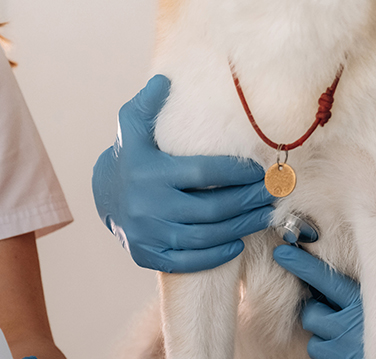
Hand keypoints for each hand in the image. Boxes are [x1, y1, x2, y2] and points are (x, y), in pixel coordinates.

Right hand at [93, 74, 274, 272]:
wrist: (104, 196)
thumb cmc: (130, 156)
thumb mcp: (133, 127)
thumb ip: (149, 104)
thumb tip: (165, 81)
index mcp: (149, 171)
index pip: (203, 173)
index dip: (236, 172)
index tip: (259, 170)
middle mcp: (148, 205)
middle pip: (210, 208)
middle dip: (247, 201)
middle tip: (271, 194)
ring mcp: (148, 233)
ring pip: (205, 236)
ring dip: (241, 227)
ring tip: (263, 215)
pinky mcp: (148, 255)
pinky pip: (189, 261)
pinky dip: (216, 255)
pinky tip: (237, 242)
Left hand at [272, 244, 375, 358]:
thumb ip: (373, 296)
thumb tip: (344, 290)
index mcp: (365, 303)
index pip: (323, 278)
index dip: (299, 264)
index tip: (282, 253)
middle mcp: (350, 330)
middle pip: (311, 315)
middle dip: (320, 315)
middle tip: (338, 319)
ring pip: (316, 346)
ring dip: (328, 344)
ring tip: (356, 347)